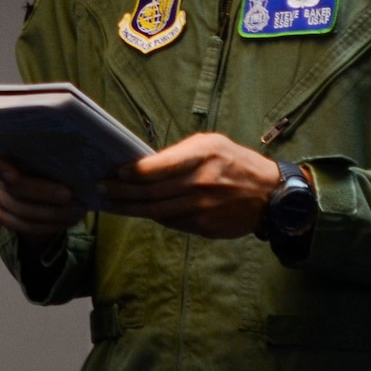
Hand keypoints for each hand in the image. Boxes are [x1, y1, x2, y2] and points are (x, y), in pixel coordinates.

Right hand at [0, 146, 85, 243]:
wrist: (36, 175)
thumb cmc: (44, 154)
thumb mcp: (47, 149)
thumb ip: (56, 154)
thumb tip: (86, 167)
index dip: (2, 169)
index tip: (14, 175)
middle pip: (15, 189)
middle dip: (44, 194)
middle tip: (69, 195)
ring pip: (22, 212)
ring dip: (54, 213)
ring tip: (78, 209)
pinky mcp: (1, 214)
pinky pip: (25, 226)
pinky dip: (50, 225)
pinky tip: (69, 220)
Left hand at [98, 133, 281, 239]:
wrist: (270, 196)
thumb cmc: (236, 162)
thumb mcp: (212, 144)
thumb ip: (180, 154)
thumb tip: (146, 165)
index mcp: (202, 155)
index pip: (158, 167)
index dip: (132, 172)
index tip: (115, 172)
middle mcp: (200, 182)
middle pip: (150, 192)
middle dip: (121, 192)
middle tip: (100, 189)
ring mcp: (202, 207)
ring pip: (155, 211)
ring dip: (129, 208)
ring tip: (109, 204)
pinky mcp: (204, 226)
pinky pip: (171, 222)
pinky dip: (152, 216)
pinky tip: (138, 212)